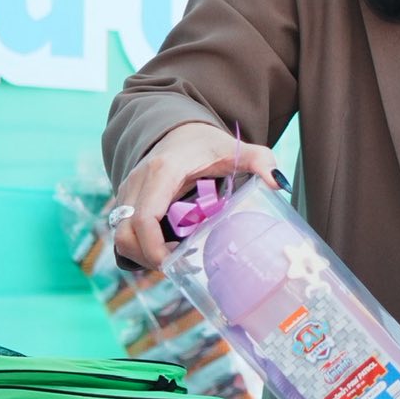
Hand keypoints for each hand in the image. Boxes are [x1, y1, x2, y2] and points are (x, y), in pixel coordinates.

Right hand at [110, 122, 280, 267]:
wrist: (177, 130)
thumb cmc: (204, 143)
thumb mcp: (233, 148)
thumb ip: (259, 160)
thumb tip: (279, 183)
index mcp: (162, 172)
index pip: (144, 219)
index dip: (155, 249)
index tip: (178, 263)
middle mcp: (137, 183)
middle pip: (126, 234)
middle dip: (149, 258)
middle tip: (180, 268)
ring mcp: (128, 192)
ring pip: (121, 237)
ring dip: (143, 256)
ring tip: (176, 261)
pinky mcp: (127, 201)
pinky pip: (124, 232)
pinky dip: (142, 248)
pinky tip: (168, 250)